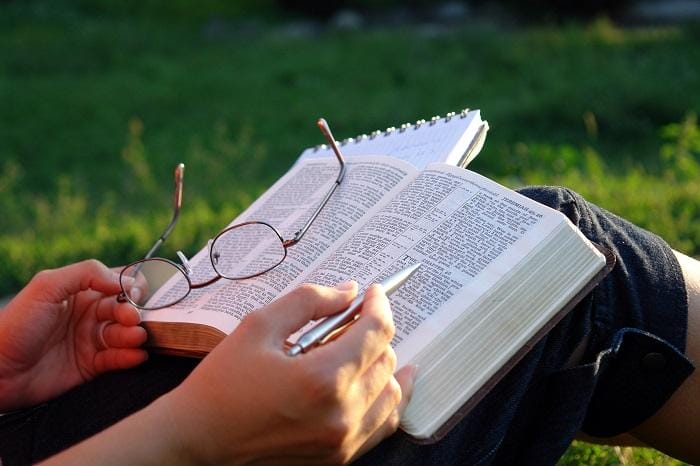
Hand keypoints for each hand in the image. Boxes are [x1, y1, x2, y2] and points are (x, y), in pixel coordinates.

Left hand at [0, 260, 147, 410]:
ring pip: (125, 334)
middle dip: (133, 312)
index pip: (117, 283)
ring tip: (135, 337)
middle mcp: (88, 314)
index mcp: (79, 292)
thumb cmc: (15, 325)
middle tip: (132, 318)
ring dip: (135, 334)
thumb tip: (124, 280)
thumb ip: (86, 273)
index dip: (131, 286)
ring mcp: (90, 340)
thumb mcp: (46, 286)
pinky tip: (135, 355)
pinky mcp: (92, 366)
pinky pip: (118, 359)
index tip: (134, 293)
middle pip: (125, 308)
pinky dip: (130, 357)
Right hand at [163, 282, 414, 464]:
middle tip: (350, 319)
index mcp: (322, 379)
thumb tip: (349, 291)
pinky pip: (384, 422)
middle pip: (386, 358)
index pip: (376, 331)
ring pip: (392, 391)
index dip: (379, 304)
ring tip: (357, 348)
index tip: (372, 292)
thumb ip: (309, 300)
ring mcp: (343, 441)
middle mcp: (341, 413)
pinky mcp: (339, 457)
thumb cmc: (222, 382)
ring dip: (381, 362)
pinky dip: (384, 396)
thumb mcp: (259, 326)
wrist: (197, 440)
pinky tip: (376, 380)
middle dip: (373, 330)